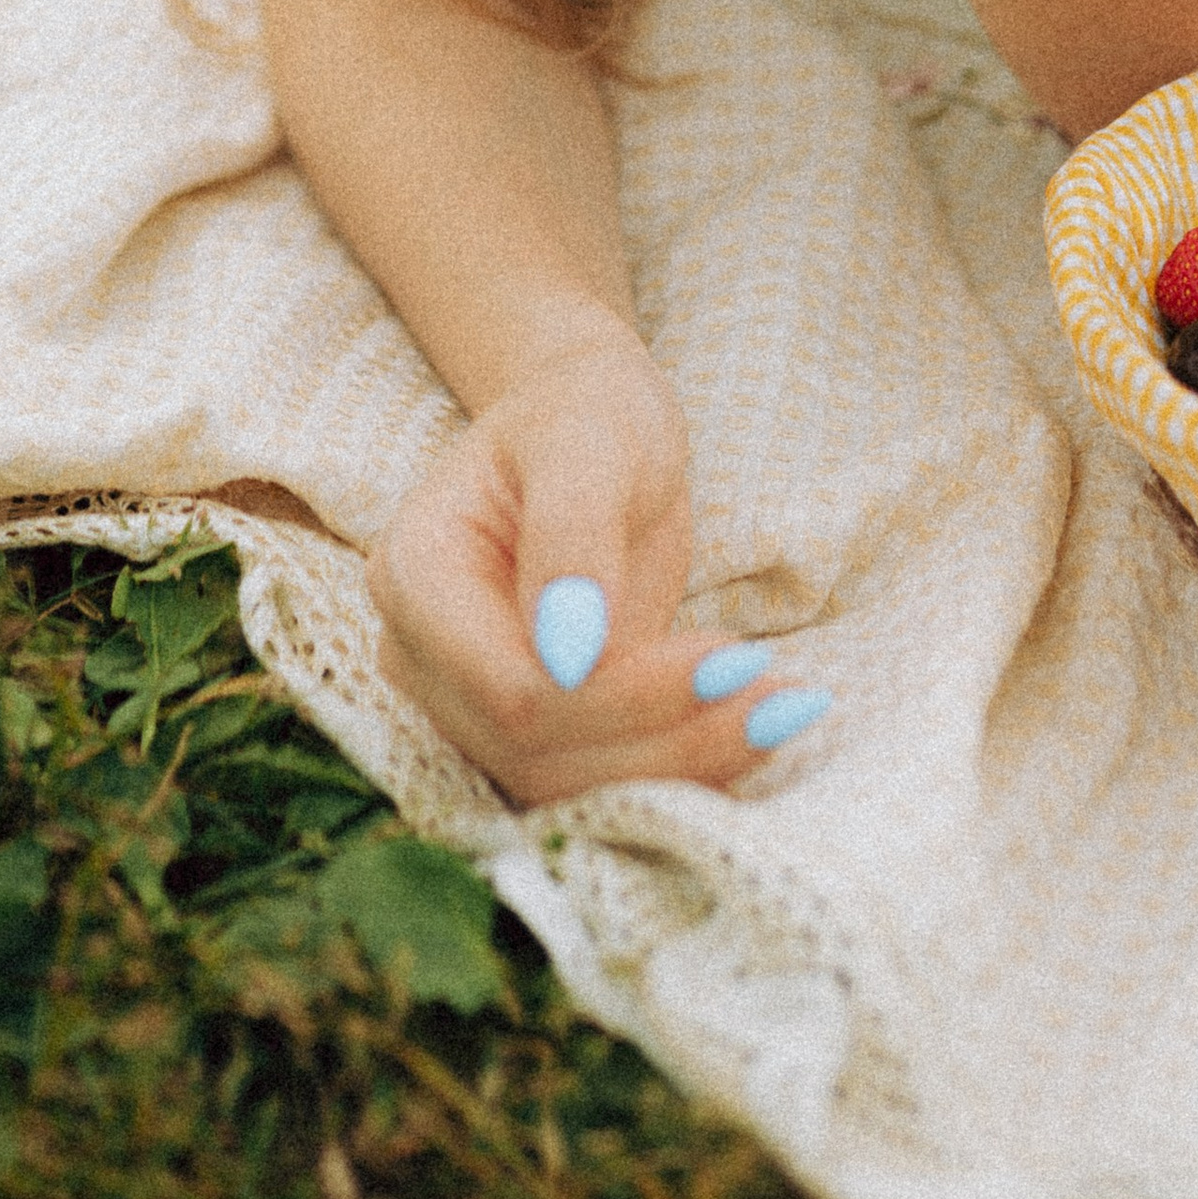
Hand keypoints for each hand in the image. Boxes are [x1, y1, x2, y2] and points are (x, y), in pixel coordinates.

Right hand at [366, 323, 831, 803]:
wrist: (589, 431)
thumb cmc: (584, 414)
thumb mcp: (588, 443)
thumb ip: (571, 536)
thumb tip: (567, 656)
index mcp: (418, 573)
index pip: (510, 685)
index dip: (618, 695)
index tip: (728, 658)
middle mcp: (422, 654)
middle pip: (536, 748)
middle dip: (664, 734)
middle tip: (774, 692)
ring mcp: (466, 701)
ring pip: (565, 784)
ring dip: (682, 762)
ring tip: (780, 709)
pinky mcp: (524, 728)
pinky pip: (593, 779)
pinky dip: (679, 767)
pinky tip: (756, 729)